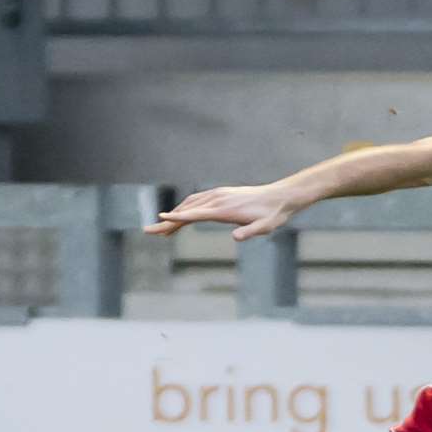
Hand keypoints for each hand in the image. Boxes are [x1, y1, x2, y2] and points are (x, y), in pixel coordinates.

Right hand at [144, 183, 304, 240]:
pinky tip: (183, 216)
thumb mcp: (265, 227)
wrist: (282, 196)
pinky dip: (186, 208)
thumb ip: (250, 232)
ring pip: (190, 204)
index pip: (194, 214)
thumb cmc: (274, 214)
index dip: (176, 219)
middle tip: (149, 232)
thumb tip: (236, 237)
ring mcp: (219, 195)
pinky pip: (198, 200)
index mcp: (224, 209)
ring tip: (162, 230)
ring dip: (175, 216)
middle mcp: (218, 199)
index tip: (159, 220)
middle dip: (168, 222)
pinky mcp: (222, 194)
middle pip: (187, 210)